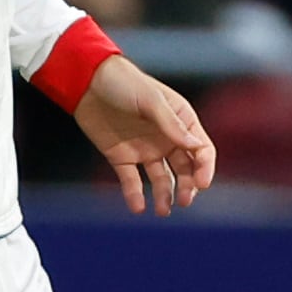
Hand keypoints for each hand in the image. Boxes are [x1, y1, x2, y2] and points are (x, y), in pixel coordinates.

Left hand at [70, 57, 215, 212]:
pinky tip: (138, 207)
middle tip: (184, 201)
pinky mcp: (122, 158)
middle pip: (185, 169)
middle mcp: (166, 138)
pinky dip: (135, 195)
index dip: (205, 168)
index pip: (201, 150)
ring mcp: (145, 149)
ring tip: (162, 211)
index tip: (201, 184)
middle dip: (187, 187)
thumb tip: (196, 147)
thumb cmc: (124, 82)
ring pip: (161, 179)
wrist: (86, 81)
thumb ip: (172, 125)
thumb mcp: (150, 100)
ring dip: (164, 195)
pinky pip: (132, 181)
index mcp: (180, 121)